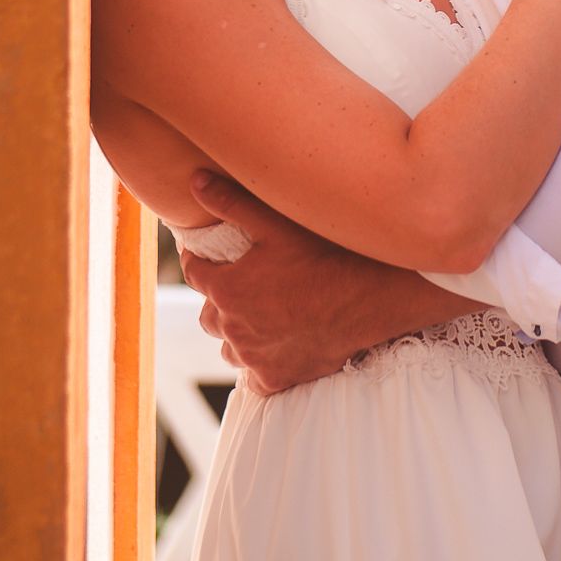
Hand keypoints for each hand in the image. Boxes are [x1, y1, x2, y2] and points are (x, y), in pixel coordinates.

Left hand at [179, 175, 358, 395]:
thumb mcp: (274, 224)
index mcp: (225, 288)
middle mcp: (232, 327)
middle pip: (209, 315)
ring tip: (258, 319)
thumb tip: (194, 182)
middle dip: (218, 300)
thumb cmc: (322, 258)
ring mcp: (253, 356)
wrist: (366, 301)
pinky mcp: (275, 379)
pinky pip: (255, 375)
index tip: (208, 255)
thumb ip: (230, 203)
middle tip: (241, 286)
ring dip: (237, 334)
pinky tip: (277, 349)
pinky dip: (260, 363)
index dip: (199, 260)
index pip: (194, 272)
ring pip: (229, 347)